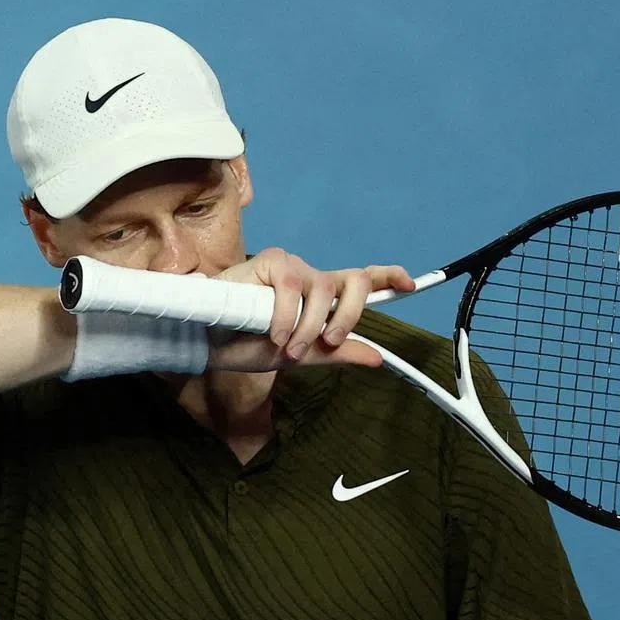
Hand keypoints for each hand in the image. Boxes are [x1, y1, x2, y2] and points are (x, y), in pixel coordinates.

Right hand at [207, 247, 414, 372]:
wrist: (209, 342)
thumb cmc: (249, 344)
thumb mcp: (301, 356)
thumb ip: (336, 354)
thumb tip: (378, 358)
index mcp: (322, 299)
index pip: (361, 280)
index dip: (388, 277)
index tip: (409, 284)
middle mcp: (312, 279)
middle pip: (354, 281)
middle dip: (349, 314)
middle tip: (329, 341)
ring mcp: (292, 268)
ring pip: (322, 290)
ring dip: (308, 328)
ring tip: (287, 347)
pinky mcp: (271, 261)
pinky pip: (293, 287)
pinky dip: (286, 317)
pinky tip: (273, 333)